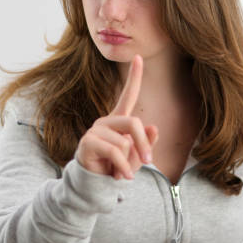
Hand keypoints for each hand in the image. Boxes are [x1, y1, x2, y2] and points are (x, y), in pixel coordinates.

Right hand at [76, 54, 158, 179]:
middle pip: (133, 123)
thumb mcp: (136, 157)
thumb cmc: (116, 168)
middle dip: (144, 144)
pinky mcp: (88, 142)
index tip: (138, 57)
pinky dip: (122, 167)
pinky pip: (114, 152)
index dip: (134, 77)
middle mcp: (106, 121)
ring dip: (128, 162)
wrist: (94, 185)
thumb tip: (153, 127)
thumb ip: (146, 143)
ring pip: (124, 142)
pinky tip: (120, 176)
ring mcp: (96, 130)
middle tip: (149, 160)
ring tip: (120, 170)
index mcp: (119, 120)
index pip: (128, 95)